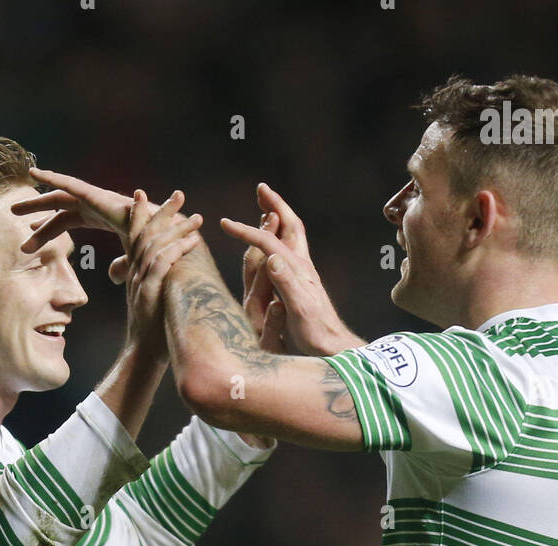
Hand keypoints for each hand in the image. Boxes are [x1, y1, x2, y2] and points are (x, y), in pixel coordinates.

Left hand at [12, 170, 156, 263]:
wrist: (161, 236)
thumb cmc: (150, 246)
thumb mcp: (130, 260)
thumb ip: (120, 267)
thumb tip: (112, 276)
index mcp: (96, 217)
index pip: (66, 222)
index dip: (46, 229)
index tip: (29, 237)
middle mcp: (92, 205)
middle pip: (57, 207)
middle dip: (35, 211)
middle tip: (13, 214)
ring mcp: (92, 198)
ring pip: (57, 197)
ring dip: (35, 201)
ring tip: (13, 207)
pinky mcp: (94, 194)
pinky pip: (68, 184)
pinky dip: (51, 177)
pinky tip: (34, 174)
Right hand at [123, 189, 202, 362]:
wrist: (143, 355)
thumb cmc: (153, 331)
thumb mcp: (148, 299)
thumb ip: (151, 280)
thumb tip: (161, 269)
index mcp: (135, 272)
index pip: (135, 235)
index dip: (140, 213)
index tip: (143, 193)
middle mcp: (135, 273)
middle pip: (145, 233)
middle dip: (162, 211)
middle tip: (180, 194)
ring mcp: (140, 283)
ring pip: (155, 246)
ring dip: (177, 229)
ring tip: (197, 218)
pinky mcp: (148, 294)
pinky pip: (162, 265)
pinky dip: (177, 250)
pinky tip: (192, 241)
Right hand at [221, 183, 358, 355]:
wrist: (333, 345)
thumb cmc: (316, 332)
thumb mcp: (300, 310)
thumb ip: (286, 283)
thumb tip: (272, 258)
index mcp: (296, 269)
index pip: (268, 242)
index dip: (246, 231)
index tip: (224, 223)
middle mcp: (301, 265)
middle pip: (288, 226)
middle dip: (273, 204)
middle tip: (261, 189)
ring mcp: (303, 272)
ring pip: (290, 236)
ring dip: (277, 218)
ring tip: (266, 207)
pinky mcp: (302, 281)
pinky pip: (290, 250)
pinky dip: (280, 237)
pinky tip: (274, 242)